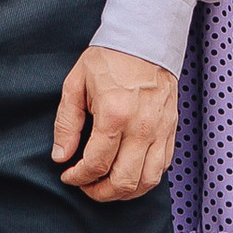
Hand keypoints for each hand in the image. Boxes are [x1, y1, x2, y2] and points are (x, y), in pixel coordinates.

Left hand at [51, 44, 178, 200]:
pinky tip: (128, 173)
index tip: (68, 175)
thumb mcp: (76, 84)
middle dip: (99, 192)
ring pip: (146, 182)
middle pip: (123, 182)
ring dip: (123, 192)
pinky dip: (144, 179)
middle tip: (85, 186)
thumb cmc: (109, 59)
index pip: (96, 164)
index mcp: (114, 114)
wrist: (145, 39)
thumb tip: (61, 156)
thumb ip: (66, 123)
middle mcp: (141, 127)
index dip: (78, 177)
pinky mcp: (171, 130)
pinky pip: (161, 168)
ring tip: (106, 185)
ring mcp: (160, 130)